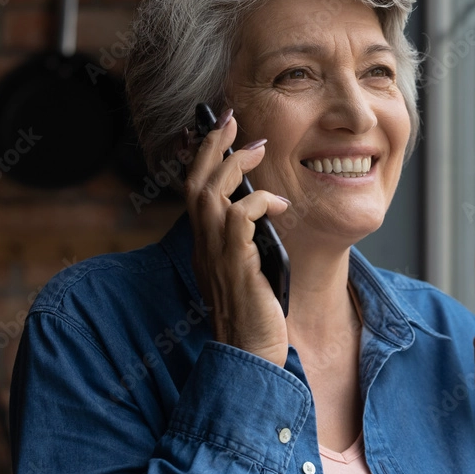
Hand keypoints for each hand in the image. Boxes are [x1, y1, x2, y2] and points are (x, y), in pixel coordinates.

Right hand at [184, 109, 290, 366]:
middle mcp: (203, 246)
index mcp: (205, 245)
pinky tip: (278, 203)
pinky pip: (239, 218)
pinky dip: (258, 202)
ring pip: (211, 194)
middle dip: (212, 146)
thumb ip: (247, 241)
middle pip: (196, 183)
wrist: (252, 353)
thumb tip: (263, 211)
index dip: (205, 159)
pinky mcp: (235, 264)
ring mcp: (216, 254)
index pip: (197, 191)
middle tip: (231, 120)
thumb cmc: (257, 314)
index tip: (220, 131)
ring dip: (233, 165)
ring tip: (256, 148)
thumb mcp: (248, 268)